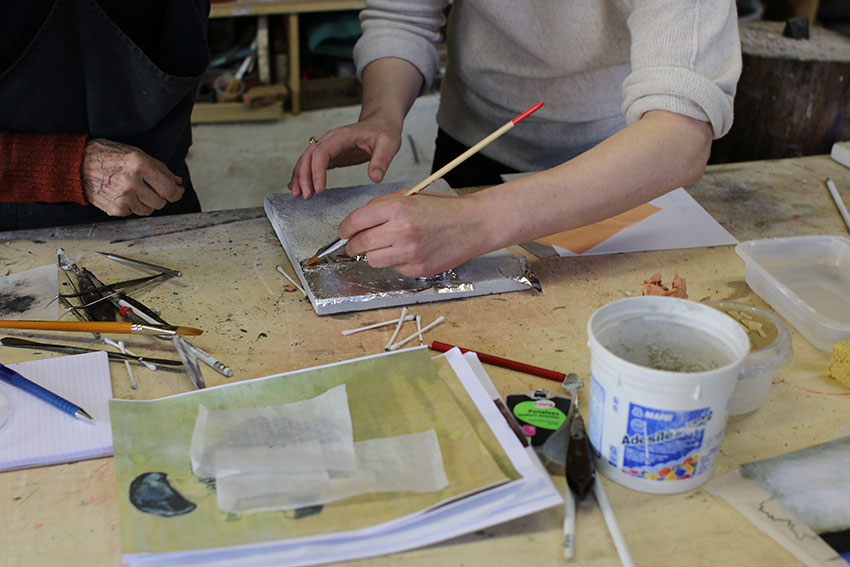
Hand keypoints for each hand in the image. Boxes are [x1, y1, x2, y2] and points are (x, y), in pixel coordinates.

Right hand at [81, 138, 183, 216]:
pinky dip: (132, 206)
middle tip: (152, 189)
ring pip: (148, 210)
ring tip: (135, 190)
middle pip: (161, 202)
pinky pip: (133, 212)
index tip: (177, 192)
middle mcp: (131, 182)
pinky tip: (123, 194)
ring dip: (146, 202)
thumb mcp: (137, 153)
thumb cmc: (108, 156)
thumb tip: (177, 182)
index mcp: (140, 165)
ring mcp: (122, 197)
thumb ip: (160, 169)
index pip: (169, 189)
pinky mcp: (115, 208)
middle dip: (161, 197)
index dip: (177, 193)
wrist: (77, 164)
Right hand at [288, 115, 401, 199]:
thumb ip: (381, 161)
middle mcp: (330, 140)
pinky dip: (303, 176)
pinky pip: (311, 164)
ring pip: (306, 160)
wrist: (381, 123)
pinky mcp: (330, 155)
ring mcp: (328, 147)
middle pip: (309, 156)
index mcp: (342, 136)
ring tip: (297, 195)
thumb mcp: (388, 144)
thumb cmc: (384, 131)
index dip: (317, 171)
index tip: (319, 189)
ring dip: (299, 177)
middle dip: (303, 176)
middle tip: (305, 196)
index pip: (322, 152)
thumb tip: (375, 178)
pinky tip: (298, 187)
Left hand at [339, 191, 491, 276]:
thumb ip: (382, 207)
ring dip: (374, 255)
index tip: (344, 232)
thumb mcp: (410, 197)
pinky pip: (394, 268)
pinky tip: (410, 252)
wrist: (473, 225)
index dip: (345, 228)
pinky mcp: (417, 269)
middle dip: (352, 245)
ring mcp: (409, 252)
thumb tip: (357, 222)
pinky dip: (396, 261)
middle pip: (359, 244)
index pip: (356, 221)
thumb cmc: (443, 210)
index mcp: (397, 208)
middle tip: (354, 245)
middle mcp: (401, 230)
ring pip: (372, 260)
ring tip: (386, 246)